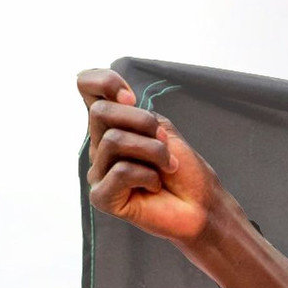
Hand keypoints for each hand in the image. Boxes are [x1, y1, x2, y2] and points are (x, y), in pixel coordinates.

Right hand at [78, 67, 225, 244]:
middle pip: (100, 112)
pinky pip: (121, 171)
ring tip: (167, 167)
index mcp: (111, 126)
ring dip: (153, 151)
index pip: (86, 85)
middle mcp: (99, 148)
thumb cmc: (184, 169)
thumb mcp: (161, 128)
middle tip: (164, 142)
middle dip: (142, 122)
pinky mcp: (101, 198)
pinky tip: (155, 187)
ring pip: (113, 140)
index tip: (131, 98)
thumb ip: (133, 113)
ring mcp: (98, 173)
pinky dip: (148, 176)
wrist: (201, 205)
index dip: (104, 82)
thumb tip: (115, 103)